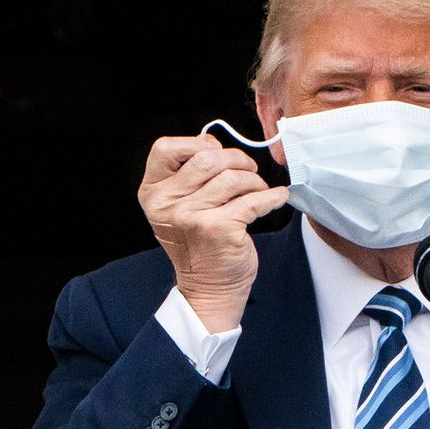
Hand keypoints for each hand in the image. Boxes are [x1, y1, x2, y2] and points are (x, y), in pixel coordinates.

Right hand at [137, 134, 289, 332]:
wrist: (208, 288)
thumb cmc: (198, 242)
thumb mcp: (179, 206)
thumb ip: (189, 175)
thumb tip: (212, 140)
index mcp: (153, 192)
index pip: (165, 148)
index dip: (195, 143)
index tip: (215, 151)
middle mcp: (167, 203)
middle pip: (207, 158)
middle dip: (236, 159)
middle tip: (249, 171)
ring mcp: (191, 217)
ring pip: (232, 177)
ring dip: (254, 180)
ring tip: (259, 190)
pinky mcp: (218, 229)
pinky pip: (253, 200)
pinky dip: (271, 196)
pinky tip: (277, 197)